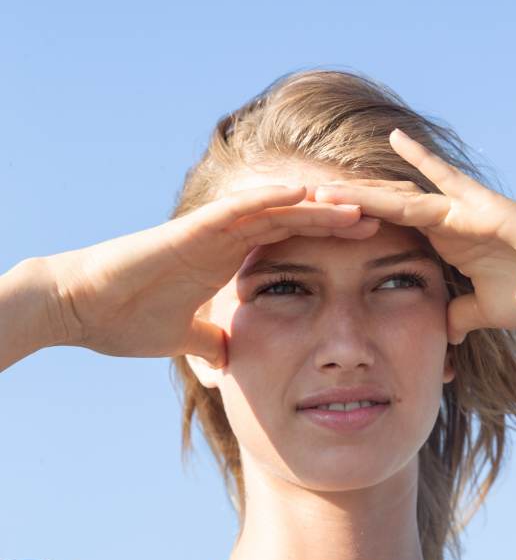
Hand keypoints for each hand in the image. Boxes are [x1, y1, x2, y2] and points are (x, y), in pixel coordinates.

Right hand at [43, 187, 378, 363]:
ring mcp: (211, 230)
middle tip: (388, 217)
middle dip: (340, 218)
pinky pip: (238, 210)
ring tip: (363, 201)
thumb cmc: (129, 319)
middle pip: (296, 219)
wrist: (84, 309)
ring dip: (318, 204)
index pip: (294, 242)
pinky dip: (272, 200)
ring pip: (275, 207)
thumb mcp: (187, 339)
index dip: (333, 239)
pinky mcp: (192, 229)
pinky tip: (306, 195)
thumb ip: (210, 342)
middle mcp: (228, 239)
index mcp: (232, 260)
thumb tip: (227, 364)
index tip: (375, 243)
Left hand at [314, 129, 515, 344]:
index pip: (388, 233)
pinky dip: (423, 159)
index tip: (317, 231)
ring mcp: (463, 211)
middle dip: (343, 209)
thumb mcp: (486, 311)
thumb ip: (460, 314)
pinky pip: (449, 178)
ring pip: (400, 197)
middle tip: (301, 205)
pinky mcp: (483, 207)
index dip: (355, 229)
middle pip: (382, 210)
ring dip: (360, 194)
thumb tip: (444, 330)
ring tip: (318, 188)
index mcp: (446, 246)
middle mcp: (447, 223)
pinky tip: (396, 137)